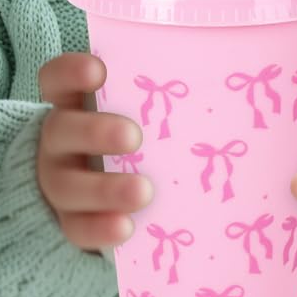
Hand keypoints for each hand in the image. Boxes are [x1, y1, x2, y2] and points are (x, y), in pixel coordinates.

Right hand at [36, 52, 152, 254]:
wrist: (113, 193)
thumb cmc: (142, 134)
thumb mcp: (147, 109)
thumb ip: (170, 94)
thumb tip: (241, 67)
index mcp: (73, 103)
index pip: (56, 80)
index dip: (70, 73)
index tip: (98, 70)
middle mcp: (60, 140)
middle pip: (62, 130)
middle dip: (95, 132)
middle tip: (134, 137)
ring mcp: (60, 183)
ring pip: (67, 185)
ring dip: (104, 188)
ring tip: (143, 191)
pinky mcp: (71, 222)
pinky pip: (77, 228)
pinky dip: (100, 228)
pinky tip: (127, 228)